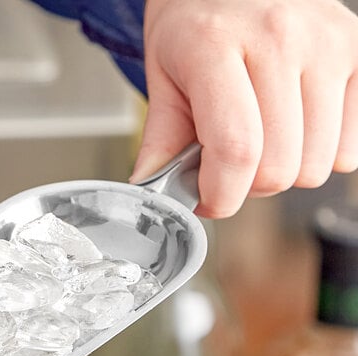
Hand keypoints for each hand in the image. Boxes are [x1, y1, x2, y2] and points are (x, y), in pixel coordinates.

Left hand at [131, 0, 357, 217]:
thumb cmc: (194, 20)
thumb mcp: (163, 75)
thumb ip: (160, 140)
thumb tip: (152, 194)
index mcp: (214, 46)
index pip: (235, 149)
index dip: (222, 195)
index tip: (209, 200)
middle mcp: (278, 39)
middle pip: (278, 168)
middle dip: (247, 186)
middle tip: (228, 163)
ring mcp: (325, 43)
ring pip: (316, 165)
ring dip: (283, 172)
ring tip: (260, 141)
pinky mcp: (354, 51)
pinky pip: (349, 148)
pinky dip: (318, 155)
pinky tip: (291, 130)